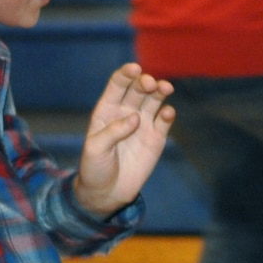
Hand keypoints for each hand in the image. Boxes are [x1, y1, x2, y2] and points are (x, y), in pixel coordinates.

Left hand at [75, 63, 174, 217]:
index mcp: (107, 110)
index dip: (126, 74)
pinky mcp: (156, 137)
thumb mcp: (95, 149)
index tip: (134, 69)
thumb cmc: (95, 168)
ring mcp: (143, 124)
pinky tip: (168, 112)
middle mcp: (126, 112)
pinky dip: (168, 114)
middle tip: (150, 84)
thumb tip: (136, 118)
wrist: (107, 193)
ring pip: (154, 100)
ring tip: (165, 88)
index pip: (118, 85)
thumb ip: (113, 131)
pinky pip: (164, 120)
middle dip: (145, 82)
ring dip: (160, 91)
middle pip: (138, 89)